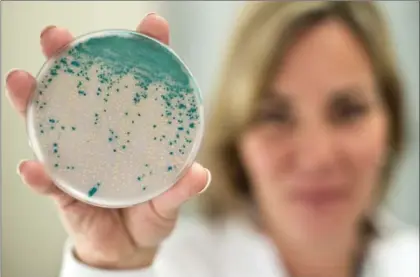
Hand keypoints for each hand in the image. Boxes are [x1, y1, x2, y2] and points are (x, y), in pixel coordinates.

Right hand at [5, 13, 210, 269]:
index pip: (137, 83)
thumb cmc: (150, 211)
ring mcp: (76, 158)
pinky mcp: (61, 189)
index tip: (152, 25)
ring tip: (22, 80)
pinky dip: (39, 173)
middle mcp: (99, 134)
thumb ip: (182, 188)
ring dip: (33, 100)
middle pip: (80, 89)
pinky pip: (47, 179)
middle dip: (67, 58)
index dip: (145, 51)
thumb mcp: (171, 199)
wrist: (127, 246)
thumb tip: (199, 173)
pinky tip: (32, 167)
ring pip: (50, 123)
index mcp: (131, 129)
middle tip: (57, 37)